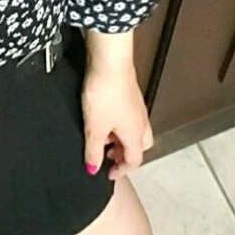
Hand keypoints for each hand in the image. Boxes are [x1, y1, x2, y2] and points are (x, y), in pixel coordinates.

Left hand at [81, 53, 154, 180]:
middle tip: (108, 156)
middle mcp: (141, 121)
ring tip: (102, 136)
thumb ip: (94, 151)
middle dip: (125, 154)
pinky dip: (119, 123)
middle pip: (140, 146)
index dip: (121, 170)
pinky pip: (129, 116)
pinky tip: (103, 117)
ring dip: (121, 138)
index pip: (135, 160)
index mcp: (136, 133)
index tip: (108, 174)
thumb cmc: (106, 91)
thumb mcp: (94, 128)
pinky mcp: (130, 94)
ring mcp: (137, 106)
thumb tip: (93, 168)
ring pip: (135, 130)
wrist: (109, 60)